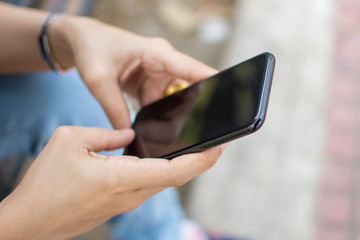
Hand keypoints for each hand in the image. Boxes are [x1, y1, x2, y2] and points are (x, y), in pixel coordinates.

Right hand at [0, 126, 223, 238]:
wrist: (30, 221)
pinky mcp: (120, 204)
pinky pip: (148, 185)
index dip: (202, 160)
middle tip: (214, 141)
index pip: (175, 171)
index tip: (220, 147)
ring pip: (163, 182)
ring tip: (191, 145)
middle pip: (176, 177)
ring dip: (180, 165)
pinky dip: (162, 171)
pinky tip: (160, 158)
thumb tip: (128, 132)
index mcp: (122, 178)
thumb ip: (105, 132)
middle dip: (199, 160)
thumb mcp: (70, 141)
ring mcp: (127, 202)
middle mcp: (131, 194)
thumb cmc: (46, 183)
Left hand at [50, 16, 217, 128]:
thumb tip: (130, 136)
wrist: (83, 42)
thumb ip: (114, 109)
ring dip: (180, 115)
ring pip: (180, 100)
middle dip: (200, 107)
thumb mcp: (98, 80)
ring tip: (179, 133)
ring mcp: (160, 76)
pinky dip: (165, 117)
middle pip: (193, 87)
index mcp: (157, 53)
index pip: (192, 68)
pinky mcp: (153, 87)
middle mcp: (164, 64)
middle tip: (207, 128)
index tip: (232, 96)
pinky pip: (166, 105)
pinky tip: (162, 130)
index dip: (214, 82)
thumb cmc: (93, 50)